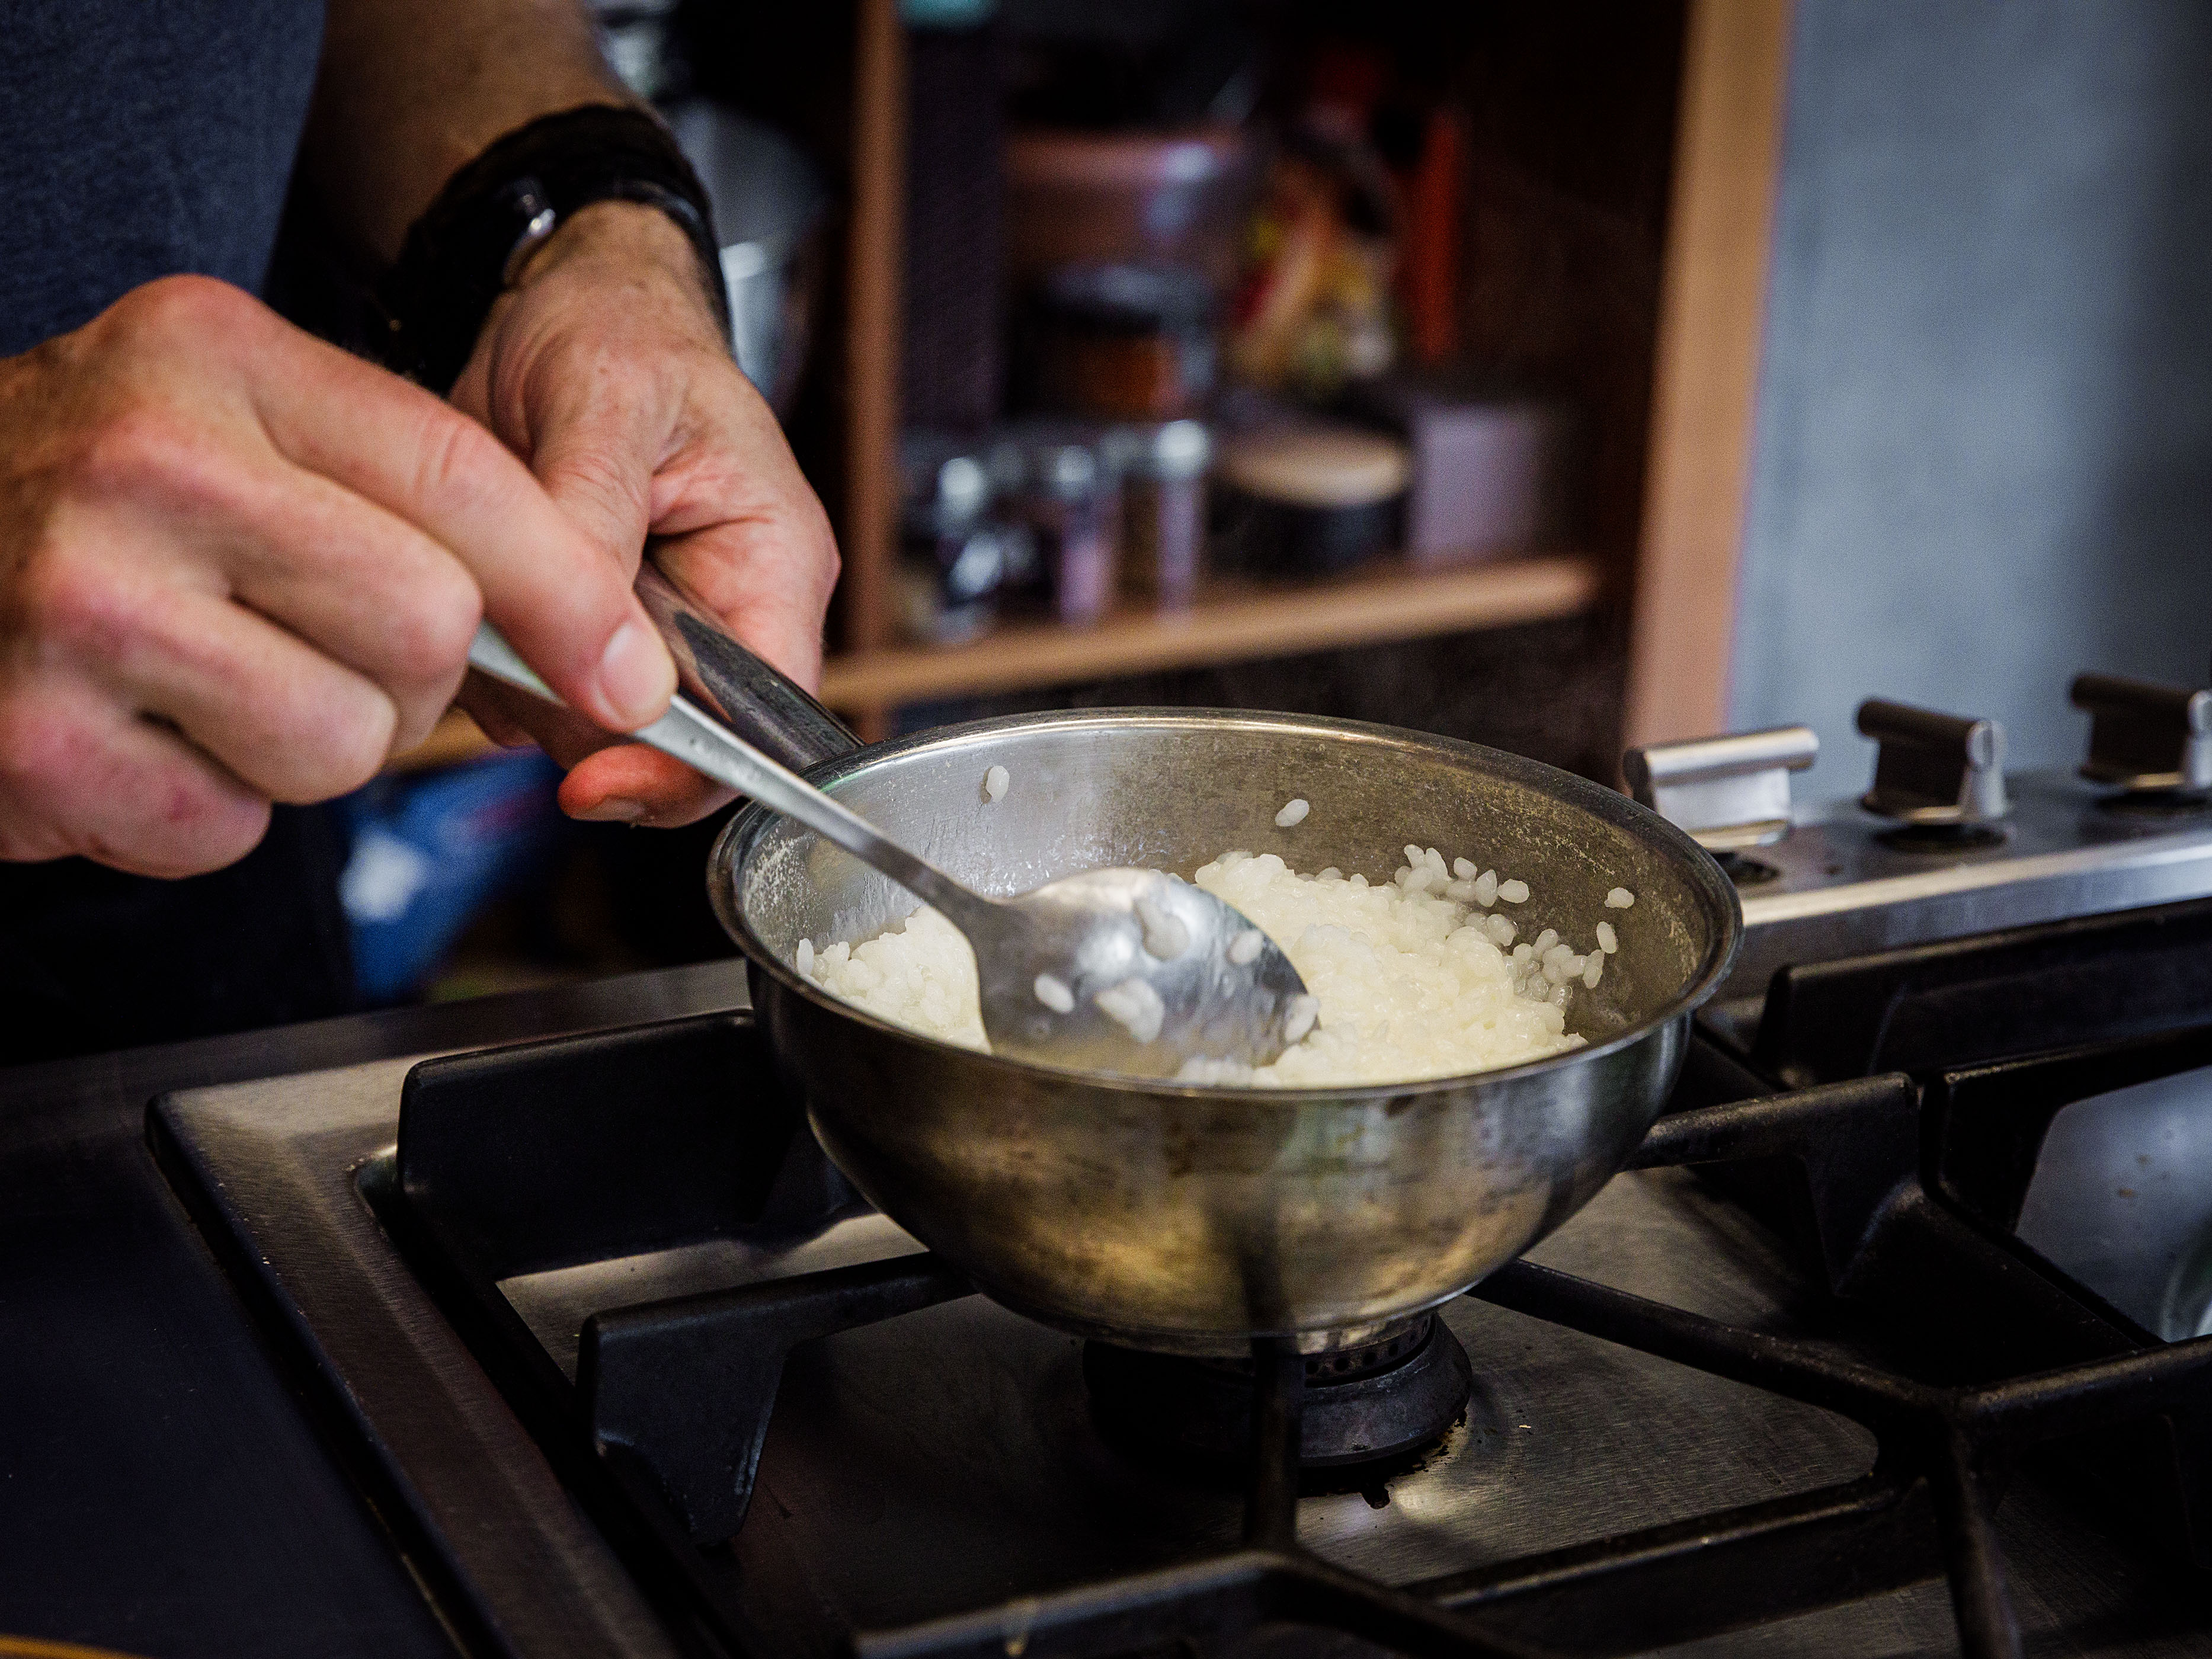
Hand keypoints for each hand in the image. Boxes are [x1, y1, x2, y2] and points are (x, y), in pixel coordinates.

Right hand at [0, 275, 676, 876]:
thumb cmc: (97, 496)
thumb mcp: (241, 425)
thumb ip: (416, 498)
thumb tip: (613, 650)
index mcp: (219, 358)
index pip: (462, 480)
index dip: (574, 594)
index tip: (630, 673)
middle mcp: (146, 462)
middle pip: (428, 624)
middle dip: (413, 675)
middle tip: (324, 650)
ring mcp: (80, 604)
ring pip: (345, 741)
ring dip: (314, 747)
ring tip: (218, 687)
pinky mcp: (38, 744)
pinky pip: (234, 826)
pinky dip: (212, 809)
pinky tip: (146, 735)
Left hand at [449, 199, 838, 826]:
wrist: (563, 301)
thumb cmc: (617, 329)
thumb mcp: (603, 403)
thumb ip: (596, 528)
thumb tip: (598, 653)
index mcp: (773, 568)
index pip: (762, 725)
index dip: (683, 770)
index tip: (591, 781)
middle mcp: (729, 615)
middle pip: (668, 741)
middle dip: (575, 707)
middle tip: (509, 627)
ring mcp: (659, 632)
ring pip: (593, 730)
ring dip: (525, 683)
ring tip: (495, 583)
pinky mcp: (595, 635)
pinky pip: (544, 700)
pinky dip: (498, 669)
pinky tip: (488, 594)